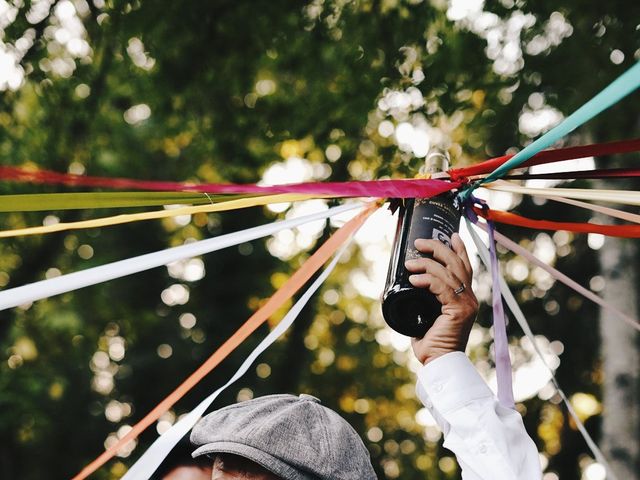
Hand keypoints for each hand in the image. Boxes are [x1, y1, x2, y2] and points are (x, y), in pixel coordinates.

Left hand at [404, 233, 477, 364]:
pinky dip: (427, 280)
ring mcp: (466, 304)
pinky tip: (414, 280)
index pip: (465, 267)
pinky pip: (442, 288)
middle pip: (457, 264)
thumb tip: (385, 289)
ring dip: (427, 264)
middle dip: (438, 248)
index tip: (450, 234)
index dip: (459, 249)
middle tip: (420, 243)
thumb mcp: (419, 317)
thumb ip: (411, 303)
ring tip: (409, 262)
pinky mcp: (459, 311)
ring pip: (449, 273)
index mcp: (463, 298)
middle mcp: (469, 299)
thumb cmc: (430, 345)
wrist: (439, 365)